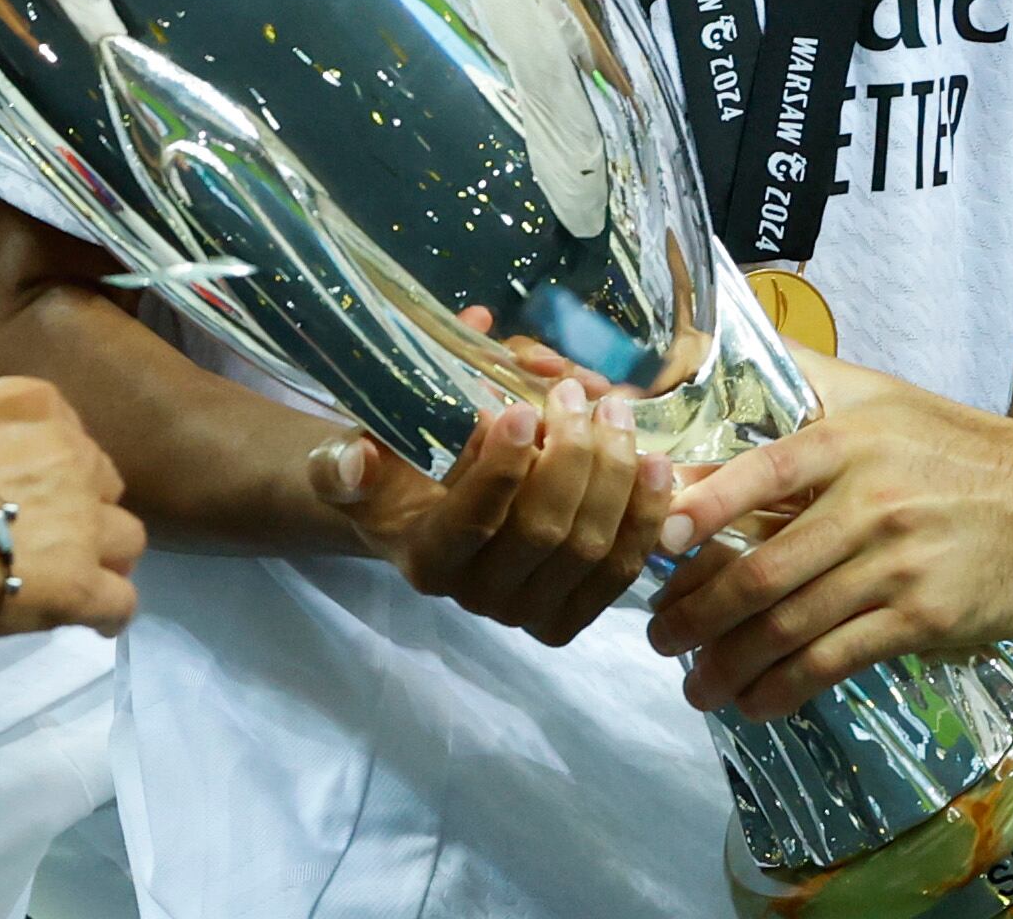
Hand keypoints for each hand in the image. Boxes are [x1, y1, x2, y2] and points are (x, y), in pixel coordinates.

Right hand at [0, 373, 145, 654]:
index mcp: (35, 408)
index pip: (69, 438)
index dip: (55, 475)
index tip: (33, 497)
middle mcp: (71, 455)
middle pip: (103, 485)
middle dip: (84, 511)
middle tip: (49, 539)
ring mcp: (82, 521)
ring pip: (127, 538)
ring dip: (104, 558)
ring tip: (75, 579)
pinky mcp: (79, 583)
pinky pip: (120, 601)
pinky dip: (108, 614)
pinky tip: (93, 622)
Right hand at [312, 378, 673, 645]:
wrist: (419, 524)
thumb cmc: (397, 476)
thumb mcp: (359, 458)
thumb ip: (356, 454)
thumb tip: (369, 447)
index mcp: (426, 561)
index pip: (472, 523)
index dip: (503, 468)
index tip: (525, 409)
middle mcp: (477, 600)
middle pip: (545, 533)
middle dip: (573, 456)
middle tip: (578, 396)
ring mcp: (529, 615)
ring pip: (591, 549)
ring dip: (615, 476)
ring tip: (617, 415)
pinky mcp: (570, 616)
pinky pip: (622, 571)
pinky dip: (644, 515)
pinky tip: (656, 464)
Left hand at [642, 357, 1012, 721]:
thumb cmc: (958, 449)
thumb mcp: (881, 396)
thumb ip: (801, 378)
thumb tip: (712, 351)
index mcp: (849, 442)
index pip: (760, 474)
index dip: (703, 507)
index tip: (658, 542)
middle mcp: (869, 502)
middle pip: (763, 569)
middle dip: (698, 612)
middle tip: (661, 637)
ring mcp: (896, 565)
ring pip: (792, 624)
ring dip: (732, 662)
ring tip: (696, 685)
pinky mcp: (923, 618)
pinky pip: (838, 659)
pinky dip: (788, 687)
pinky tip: (758, 703)